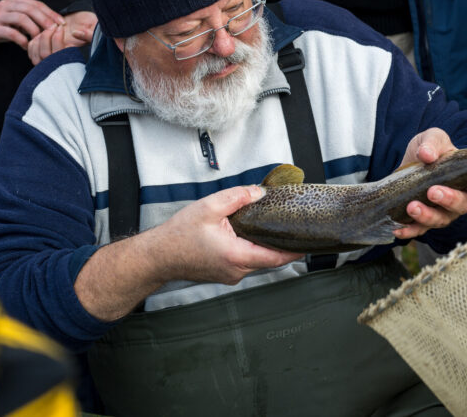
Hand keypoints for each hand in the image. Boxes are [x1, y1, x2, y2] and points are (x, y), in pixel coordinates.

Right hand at [0, 0, 63, 50]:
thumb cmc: (3, 24)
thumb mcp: (16, 16)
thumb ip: (31, 16)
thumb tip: (55, 22)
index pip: (36, 4)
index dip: (50, 13)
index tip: (61, 23)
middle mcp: (6, 4)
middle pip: (30, 9)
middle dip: (45, 20)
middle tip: (54, 31)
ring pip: (22, 19)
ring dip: (34, 30)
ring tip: (40, 40)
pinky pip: (11, 33)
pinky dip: (22, 40)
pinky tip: (27, 46)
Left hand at [26, 11, 96, 64]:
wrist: (79, 27)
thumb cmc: (86, 29)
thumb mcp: (93, 30)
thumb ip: (89, 34)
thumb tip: (75, 33)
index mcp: (70, 60)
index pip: (59, 55)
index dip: (57, 39)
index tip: (61, 26)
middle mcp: (58, 64)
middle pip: (45, 54)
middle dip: (47, 37)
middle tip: (54, 25)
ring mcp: (47, 61)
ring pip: (36, 54)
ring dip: (40, 38)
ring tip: (48, 29)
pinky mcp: (39, 55)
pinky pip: (32, 50)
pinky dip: (34, 40)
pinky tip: (42, 33)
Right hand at [74, 184, 300, 320]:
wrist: (157, 256)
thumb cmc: (178, 235)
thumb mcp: (209, 207)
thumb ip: (238, 197)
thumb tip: (260, 193)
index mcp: (237, 256)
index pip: (277, 257)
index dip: (295, 248)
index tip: (309, 240)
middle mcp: (237, 270)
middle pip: (269, 258)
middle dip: (280, 241)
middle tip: (292, 224)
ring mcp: (231, 275)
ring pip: (257, 259)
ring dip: (263, 243)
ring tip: (270, 223)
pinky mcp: (224, 273)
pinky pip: (246, 260)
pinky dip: (251, 247)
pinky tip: (249, 232)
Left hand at [392, 128, 466, 239]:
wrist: (406, 163)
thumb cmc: (428, 150)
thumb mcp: (431, 138)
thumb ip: (432, 142)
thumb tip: (427, 154)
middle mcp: (460, 196)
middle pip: (464, 205)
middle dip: (450, 200)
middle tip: (433, 191)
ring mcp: (443, 210)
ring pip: (442, 219)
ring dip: (428, 215)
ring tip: (412, 206)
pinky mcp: (424, 220)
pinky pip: (420, 230)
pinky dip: (410, 231)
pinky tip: (399, 230)